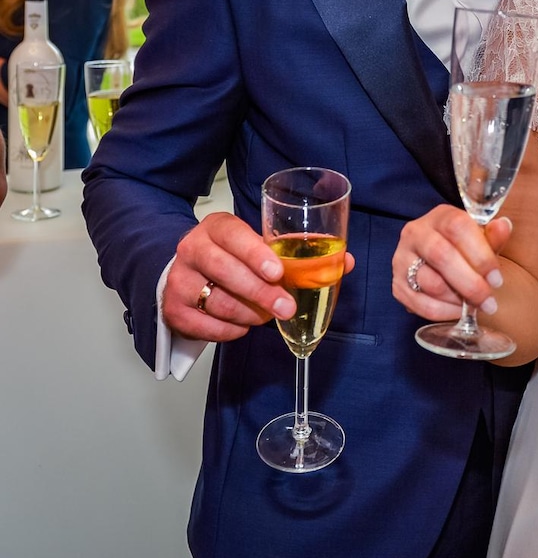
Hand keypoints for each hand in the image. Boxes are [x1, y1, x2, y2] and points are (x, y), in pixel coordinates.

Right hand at [163, 212, 355, 341]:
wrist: (189, 273)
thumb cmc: (234, 257)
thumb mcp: (260, 246)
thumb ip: (299, 254)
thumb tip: (346, 262)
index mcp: (217, 227)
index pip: (233, 235)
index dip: (255, 254)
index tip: (278, 272)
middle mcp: (192, 249)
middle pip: (226, 272)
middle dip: (262, 293)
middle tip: (286, 307)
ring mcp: (179, 280)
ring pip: (219, 302)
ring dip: (250, 313)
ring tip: (266, 315)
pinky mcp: (172, 310)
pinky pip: (206, 326)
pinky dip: (231, 330)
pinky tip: (243, 324)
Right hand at [392, 205, 511, 321]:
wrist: (441, 262)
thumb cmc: (465, 248)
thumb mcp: (481, 239)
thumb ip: (493, 235)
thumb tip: (503, 226)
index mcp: (440, 215)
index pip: (458, 227)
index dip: (480, 254)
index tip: (497, 278)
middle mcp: (416, 233)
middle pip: (441, 256)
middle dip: (470, 283)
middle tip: (489, 301)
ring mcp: (402, 258)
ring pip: (430, 282)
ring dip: (458, 299)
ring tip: (476, 305)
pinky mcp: (397, 285)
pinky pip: (420, 304)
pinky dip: (444, 312)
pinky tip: (459, 311)